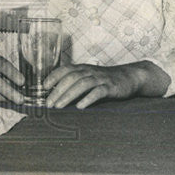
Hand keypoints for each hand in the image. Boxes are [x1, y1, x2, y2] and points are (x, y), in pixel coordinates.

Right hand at [0, 55, 24, 104]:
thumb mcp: (3, 68)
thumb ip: (13, 75)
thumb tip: (24, 87)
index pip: (3, 66)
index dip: (13, 74)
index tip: (22, 82)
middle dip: (8, 91)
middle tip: (21, 100)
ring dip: (4, 98)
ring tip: (14, 100)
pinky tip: (3, 100)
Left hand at [44, 62, 166, 108]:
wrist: (130, 77)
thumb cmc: (105, 79)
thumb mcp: (89, 76)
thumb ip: (75, 82)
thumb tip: (55, 94)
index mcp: (83, 68)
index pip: (65, 69)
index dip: (53, 76)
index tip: (44, 87)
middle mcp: (91, 71)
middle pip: (71, 78)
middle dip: (58, 90)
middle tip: (48, 103)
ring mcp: (101, 79)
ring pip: (82, 84)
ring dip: (68, 95)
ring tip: (58, 106)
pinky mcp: (111, 87)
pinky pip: (98, 92)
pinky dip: (88, 98)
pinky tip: (80, 106)